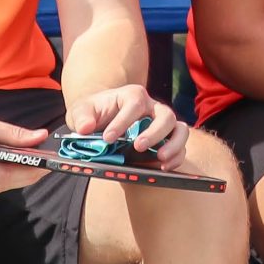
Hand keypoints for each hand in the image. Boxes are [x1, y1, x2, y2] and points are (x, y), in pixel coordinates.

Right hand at [0, 99, 49, 202]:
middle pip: (0, 185)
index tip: (47, 165)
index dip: (28, 171)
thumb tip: (39, 138)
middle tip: (43, 164)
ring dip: (11, 179)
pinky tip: (6, 169)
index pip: (4, 175)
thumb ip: (11, 135)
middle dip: (24, 175)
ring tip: (29, 165)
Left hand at [63, 83, 188, 160]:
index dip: (122, 122)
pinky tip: (164, 167)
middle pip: (165, 115)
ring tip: (160, 158)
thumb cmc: (94, 114)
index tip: (107, 138)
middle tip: (138, 147)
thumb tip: (85, 127)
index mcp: (132, 96)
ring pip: (180, 129)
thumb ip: (81, 117)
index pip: (134, 104)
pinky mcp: (168, 140)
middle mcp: (152, 108)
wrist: (103, 124)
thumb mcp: (81, 112)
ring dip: (173, 145)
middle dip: (154, 132)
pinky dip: (176, 157)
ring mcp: (163, 124)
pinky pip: (181, 147)